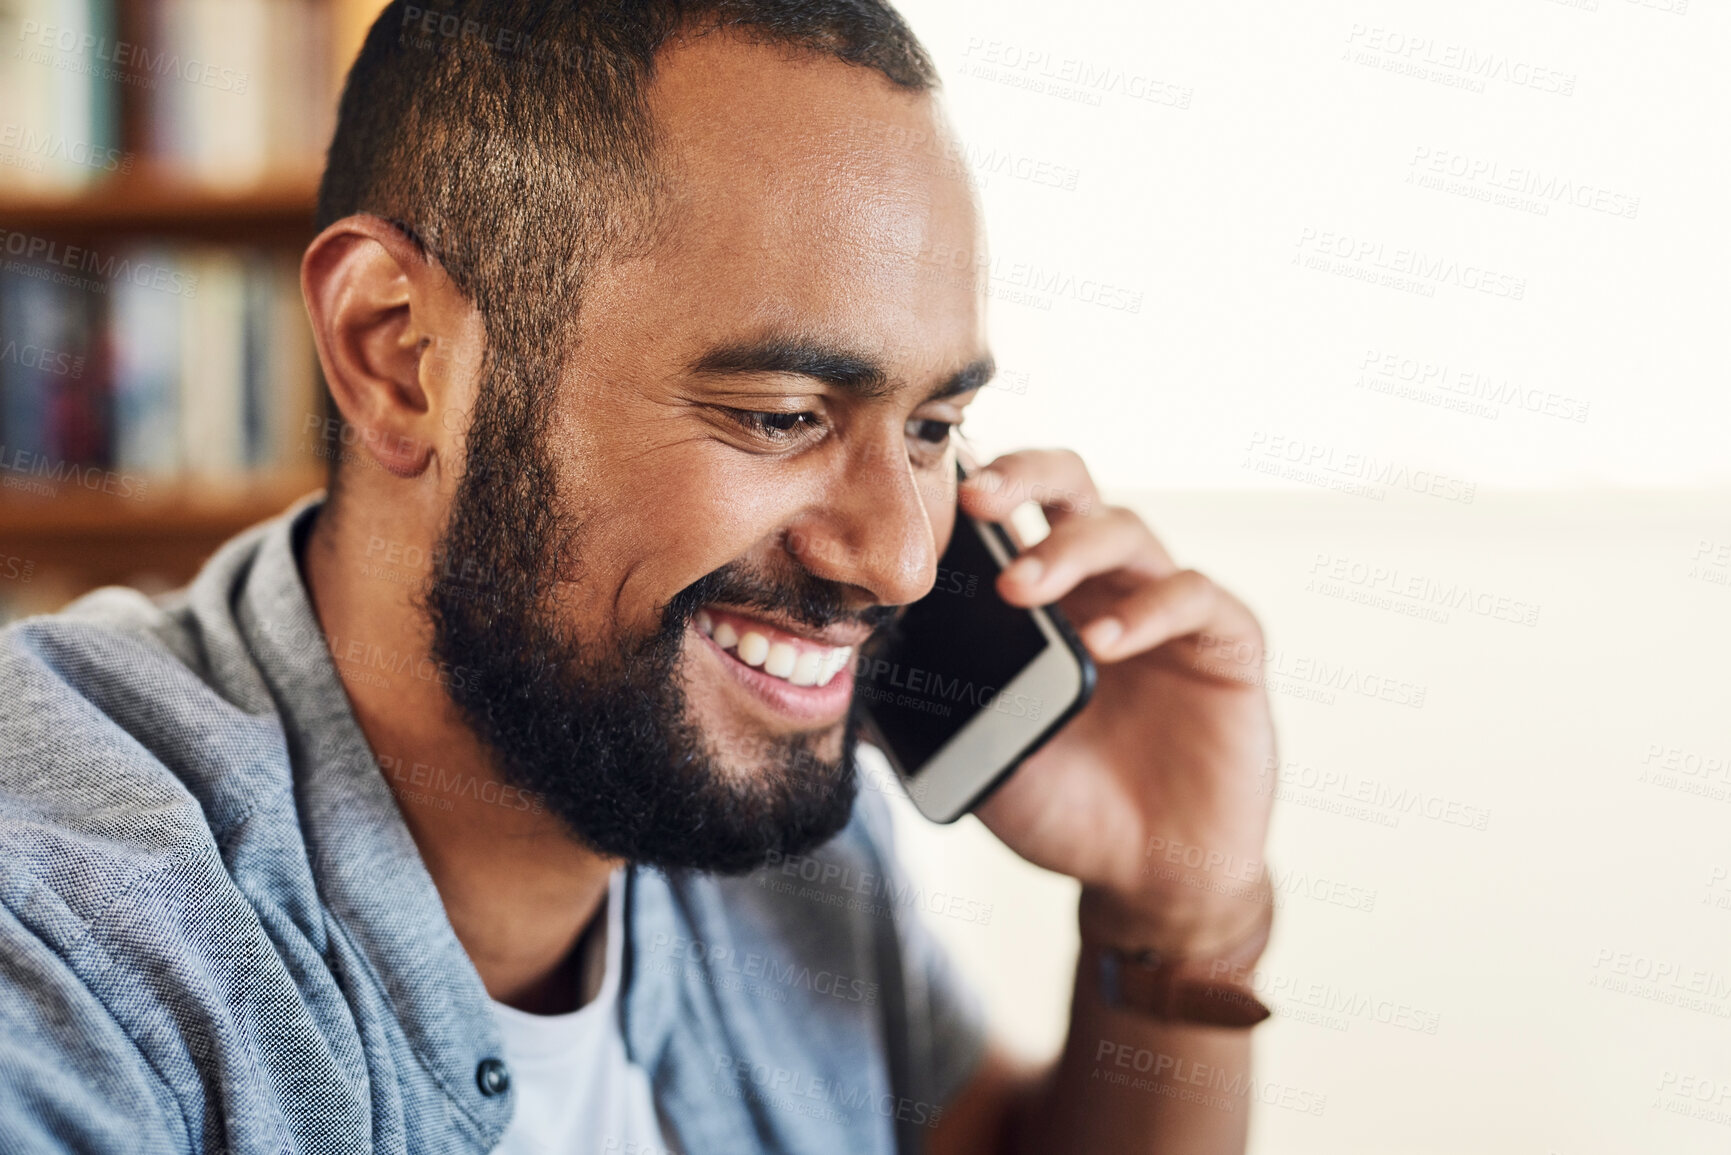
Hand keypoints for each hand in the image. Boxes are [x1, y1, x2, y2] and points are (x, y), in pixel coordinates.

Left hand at [958, 449, 1275, 956]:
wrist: (1148, 878)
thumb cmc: (1064, 803)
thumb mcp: (979, 752)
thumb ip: (925, 708)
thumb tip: (840, 676)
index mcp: (1045, 595)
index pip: (1013, 509)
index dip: (975, 485)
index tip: (922, 492)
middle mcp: (1106, 583)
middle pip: (1073, 485)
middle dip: (1023, 477)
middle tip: (975, 500)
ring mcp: (1167, 607)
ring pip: (1127, 530)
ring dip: (1068, 549)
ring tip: (1019, 589)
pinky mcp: (1227, 643)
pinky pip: (1194, 598)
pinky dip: (1146, 611)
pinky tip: (1100, 643)